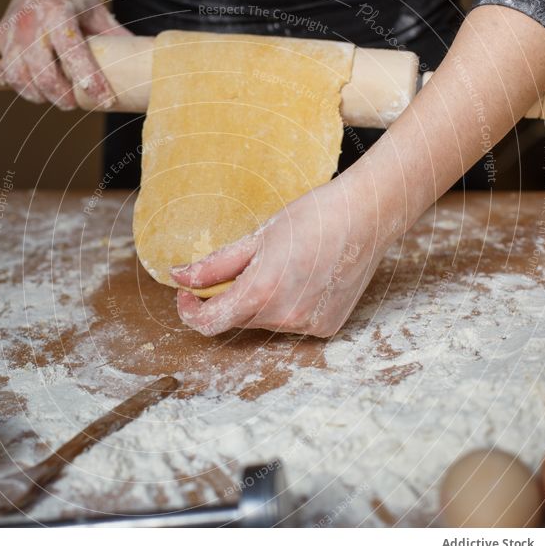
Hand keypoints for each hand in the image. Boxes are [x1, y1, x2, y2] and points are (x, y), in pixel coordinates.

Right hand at [0, 0, 129, 108]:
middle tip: (74, 104)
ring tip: (52, 98)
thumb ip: (118, 41)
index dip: (91, 81)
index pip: (74, 53)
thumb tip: (151, 68)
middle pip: (41, 71)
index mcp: (60, 13)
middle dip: (61, 95)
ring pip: (14, 73)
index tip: (106, 101)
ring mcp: (9, 28)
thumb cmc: (75, 2)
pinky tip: (9, 81)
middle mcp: (31, 20)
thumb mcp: (100, 16)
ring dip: (34, 94)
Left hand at [171, 180, 389, 337]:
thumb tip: (177, 277)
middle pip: (237, 320)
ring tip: (283, 268)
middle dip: (229, 299)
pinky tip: (303, 281)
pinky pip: (291, 324)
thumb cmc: (312, 218)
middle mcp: (283, 317)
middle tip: (242, 268)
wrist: (366, 217)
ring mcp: (307, 326)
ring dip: (260, 303)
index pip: (209, 323)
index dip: (190, 312)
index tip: (187, 295)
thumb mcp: (256, 238)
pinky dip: (287, 307)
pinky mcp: (326, 328)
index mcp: (260, 293)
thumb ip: (213, 265)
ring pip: (264, 322)